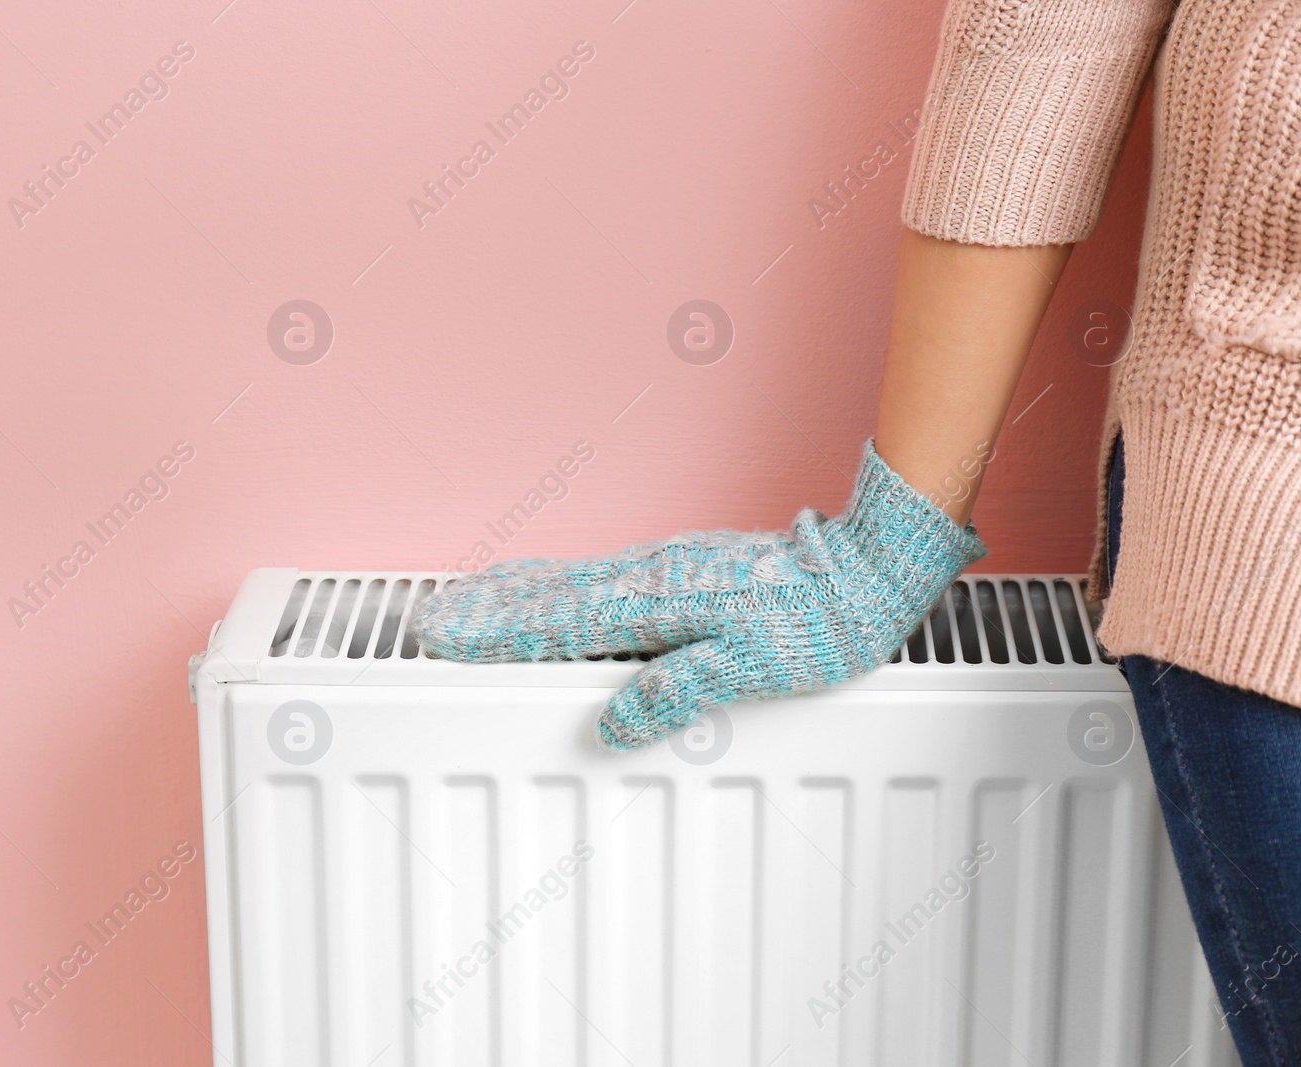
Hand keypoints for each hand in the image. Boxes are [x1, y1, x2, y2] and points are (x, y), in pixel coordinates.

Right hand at [411, 438, 987, 748]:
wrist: (867, 568)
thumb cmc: (818, 621)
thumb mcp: (750, 668)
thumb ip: (677, 692)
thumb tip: (617, 723)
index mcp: (657, 603)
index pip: (558, 624)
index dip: (500, 635)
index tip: (451, 636)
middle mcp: (651, 578)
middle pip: (551, 596)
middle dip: (491, 610)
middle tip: (438, 616)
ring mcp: (664, 568)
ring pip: (572, 581)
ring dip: (517, 592)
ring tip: (476, 599)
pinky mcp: (682, 568)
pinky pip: (600, 577)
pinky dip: (559, 583)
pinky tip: (555, 589)